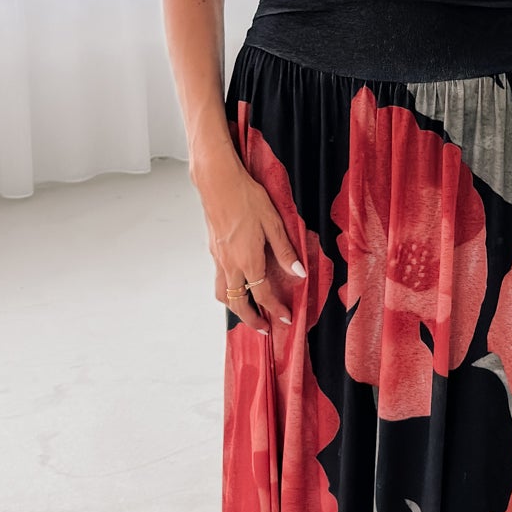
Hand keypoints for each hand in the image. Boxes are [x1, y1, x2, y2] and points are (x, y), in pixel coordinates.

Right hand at [195, 157, 303, 331]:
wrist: (218, 183)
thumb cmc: (247, 198)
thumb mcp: (274, 223)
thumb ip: (285, 250)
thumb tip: (298, 272)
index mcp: (248, 260)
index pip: (263, 294)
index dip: (275, 309)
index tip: (285, 319)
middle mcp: (231, 265)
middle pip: (238, 303)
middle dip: (251, 320)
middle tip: (264, 328)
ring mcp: (219, 259)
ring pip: (223, 295)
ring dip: (235, 308)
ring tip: (248, 312)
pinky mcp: (213, 251)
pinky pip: (219, 280)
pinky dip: (228, 291)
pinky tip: (238, 285)